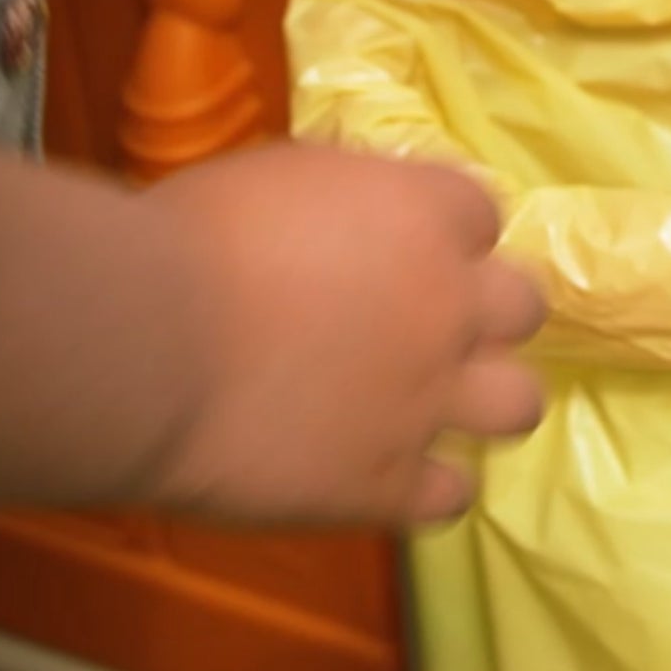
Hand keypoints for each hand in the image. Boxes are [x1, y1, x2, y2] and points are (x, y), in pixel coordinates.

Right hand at [147, 142, 543, 525]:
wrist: (147, 346)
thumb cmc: (194, 239)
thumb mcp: (287, 174)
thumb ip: (352, 195)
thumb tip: (365, 211)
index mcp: (428, 216)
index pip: (484, 213)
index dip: (446, 232)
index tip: (404, 247)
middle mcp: (450, 306)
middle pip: (523, 307)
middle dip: (484, 314)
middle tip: (426, 327)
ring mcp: (428, 399)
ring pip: (519, 404)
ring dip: (484, 400)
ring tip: (434, 406)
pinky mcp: (389, 484)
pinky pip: (452, 495)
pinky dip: (426, 486)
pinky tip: (387, 475)